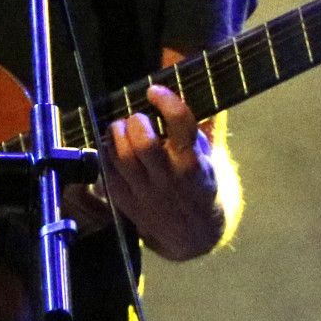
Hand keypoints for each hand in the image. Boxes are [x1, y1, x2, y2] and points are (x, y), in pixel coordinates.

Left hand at [100, 84, 226, 259]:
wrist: (196, 236)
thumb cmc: (204, 187)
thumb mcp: (215, 156)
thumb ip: (207, 122)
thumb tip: (203, 85)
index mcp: (196, 163)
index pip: (181, 125)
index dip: (166, 101)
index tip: (154, 90)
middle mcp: (170, 179)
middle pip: (144, 143)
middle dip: (137, 121)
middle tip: (138, 117)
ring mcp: (146, 194)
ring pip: (121, 158)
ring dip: (117, 135)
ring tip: (121, 128)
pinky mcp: (126, 203)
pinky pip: (107, 173)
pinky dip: (106, 154)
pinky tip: (113, 148)